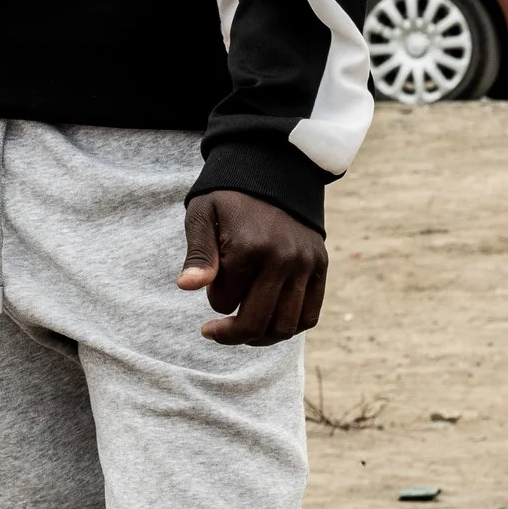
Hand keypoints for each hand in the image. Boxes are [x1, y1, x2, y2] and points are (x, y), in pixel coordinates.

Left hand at [179, 190, 327, 345]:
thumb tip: (187, 287)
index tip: (208, 285)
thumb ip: (198, 254)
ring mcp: (305, 265)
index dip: (211, 299)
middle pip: (258, 321)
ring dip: (262, 337)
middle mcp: (282, 260)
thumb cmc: (227, 197)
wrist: (272, 171)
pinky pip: (310, 315)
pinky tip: (270, 323)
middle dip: (231, 333)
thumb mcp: (202, 215)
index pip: (224, 300)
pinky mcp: (320, 267)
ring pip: (287, 326)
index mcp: (248, 247)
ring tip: (242, 331)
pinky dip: (290, 326)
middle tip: (213, 332)